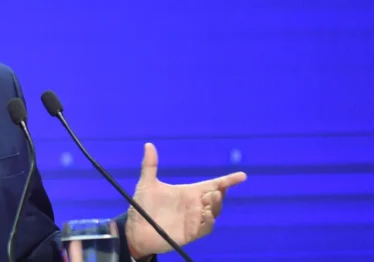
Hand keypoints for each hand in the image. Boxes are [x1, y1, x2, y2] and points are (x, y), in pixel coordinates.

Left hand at [125, 143, 246, 257]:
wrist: (135, 229)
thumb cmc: (143, 206)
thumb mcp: (147, 184)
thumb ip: (150, 165)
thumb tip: (148, 145)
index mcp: (189, 192)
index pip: (213, 185)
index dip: (228, 180)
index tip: (242, 176)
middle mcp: (195, 205)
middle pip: (217, 198)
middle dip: (221, 192)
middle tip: (217, 189)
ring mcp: (194, 220)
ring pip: (214, 212)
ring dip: (216, 205)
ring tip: (212, 196)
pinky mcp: (191, 233)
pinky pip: (206, 228)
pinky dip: (209, 221)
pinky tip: (205, 214)